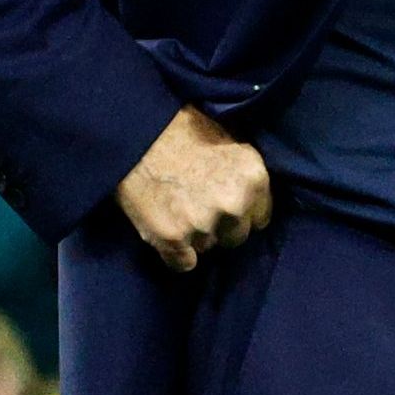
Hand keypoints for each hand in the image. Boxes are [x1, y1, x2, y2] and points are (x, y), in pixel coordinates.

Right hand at [117, 108, 271, 271]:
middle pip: (236, 237)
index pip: (261, 217)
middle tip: (196, 207)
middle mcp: (235, 204)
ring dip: (194, 237)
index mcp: (254, 178)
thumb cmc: (179, 130)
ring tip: (175, 210)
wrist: (133, 131)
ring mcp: (204, 223)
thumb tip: (250, 199)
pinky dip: (174, 254)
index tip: (224, 206)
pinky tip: (164, 230)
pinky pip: (184, 264)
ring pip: (208, 247)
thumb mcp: (227, 141)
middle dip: (220, 227)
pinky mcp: (173, 239)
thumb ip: (242, 176)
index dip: (241, 213)